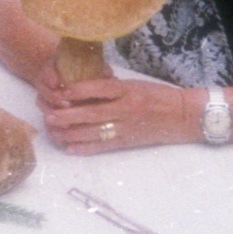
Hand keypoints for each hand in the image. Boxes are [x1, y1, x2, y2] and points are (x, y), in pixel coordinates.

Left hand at [37, 74, 195, 155]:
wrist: (182, 116)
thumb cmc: (156, 96)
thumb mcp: (134, 85)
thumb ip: (112, 88)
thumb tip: (82, 89)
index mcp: (128, 90)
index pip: (100, 88)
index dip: (79, 90)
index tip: (61, 92)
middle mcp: (126, 109)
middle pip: (93, 113)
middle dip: (69, 115)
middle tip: (50, 116)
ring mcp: (127, 127)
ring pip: (94, 131)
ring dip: (72, 133)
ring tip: (55, 132)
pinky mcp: (128, 142)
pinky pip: (103, 146)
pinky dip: (86, 148)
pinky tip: (70, 148)